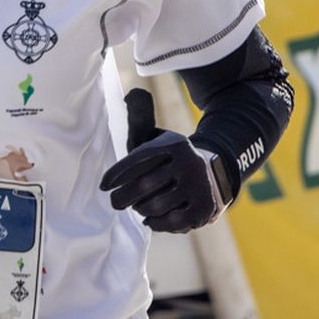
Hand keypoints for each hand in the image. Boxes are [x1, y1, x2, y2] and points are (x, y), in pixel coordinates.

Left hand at [99, 88, 226, 233]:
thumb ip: (141, 119)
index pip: (138, 159)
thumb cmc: (172, 158)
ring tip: (137, 206)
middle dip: (123, 197)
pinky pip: (170, 222)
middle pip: (144, 186)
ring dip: (140, 209)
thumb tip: (132, 95)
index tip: (103, 186)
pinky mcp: (203, 209)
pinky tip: (150, 219)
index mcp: (173, 144)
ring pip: (155, 205)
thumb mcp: (160, 138)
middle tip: (115, 202)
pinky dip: (156, 223)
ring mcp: (197, 187)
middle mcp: (187, 163)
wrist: (215, 173)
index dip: (117, 174)